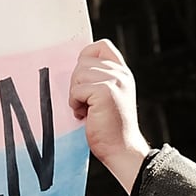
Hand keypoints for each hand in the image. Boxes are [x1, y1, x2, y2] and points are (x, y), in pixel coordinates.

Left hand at [71, 40, 151, 191]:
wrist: (120, 149)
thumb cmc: (108, 128)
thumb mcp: (107, 96)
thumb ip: (97, 79)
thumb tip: (74, 68)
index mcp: (122, 73)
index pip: (101, 46)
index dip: (86, 57)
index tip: (82, 79)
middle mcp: (121, 74)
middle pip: (83, 62)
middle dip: (77, 83)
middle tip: (85, 103)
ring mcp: (115, 81)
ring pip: (78, 74)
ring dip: (75, 94)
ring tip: (86, 110)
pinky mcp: (106, 91)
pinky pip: (77, 89)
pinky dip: (75, 103)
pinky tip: (85, 114)